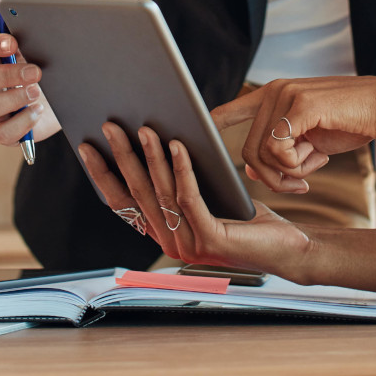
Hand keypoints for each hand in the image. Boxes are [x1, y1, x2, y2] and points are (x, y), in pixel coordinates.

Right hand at [0, 31, 60, 145]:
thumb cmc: (45, 68)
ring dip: (10, 100)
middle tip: (35, 72)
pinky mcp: (4, 131)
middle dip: (6, 75)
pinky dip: (21, 122)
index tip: (12, 43)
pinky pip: (1, 134)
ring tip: (36, 92)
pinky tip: (38, 111)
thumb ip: (29, 38)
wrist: (64, 98)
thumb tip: (32, 26)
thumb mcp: (38, 51)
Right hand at [77, 123, 313, 277]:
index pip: (123, 203)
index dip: (103, 175)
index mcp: (164, 232)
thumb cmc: (247, 219)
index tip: (88, 147)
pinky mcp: (211, 240)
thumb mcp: (208, 197)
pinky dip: (182, 168)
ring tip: (144, 128)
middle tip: (109, 127)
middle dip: (121, 156)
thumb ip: (181, 183)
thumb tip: (159, 139)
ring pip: (162, 192)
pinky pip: (190, 196)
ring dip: (150, 156)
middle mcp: (170, 241)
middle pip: (138, 193)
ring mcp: (189, 244)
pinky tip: (178, 144)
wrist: (288, 249)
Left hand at [211, 76, 375, 193]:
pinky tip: (317, 163)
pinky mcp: (301, 105)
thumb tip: (248, 168)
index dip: (211, 126)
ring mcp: (286, 95)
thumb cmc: (352, 122)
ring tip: (309, 173)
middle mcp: (275, 91)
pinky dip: (295, 166)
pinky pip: (279, 149)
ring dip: (284, 174)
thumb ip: (281, 149)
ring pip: (261, 153)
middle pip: (247, 148)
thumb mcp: (311, 140)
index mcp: (275, 95)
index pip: (230, 109)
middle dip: (268, 177)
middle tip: (296, 185)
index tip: (192, 138)